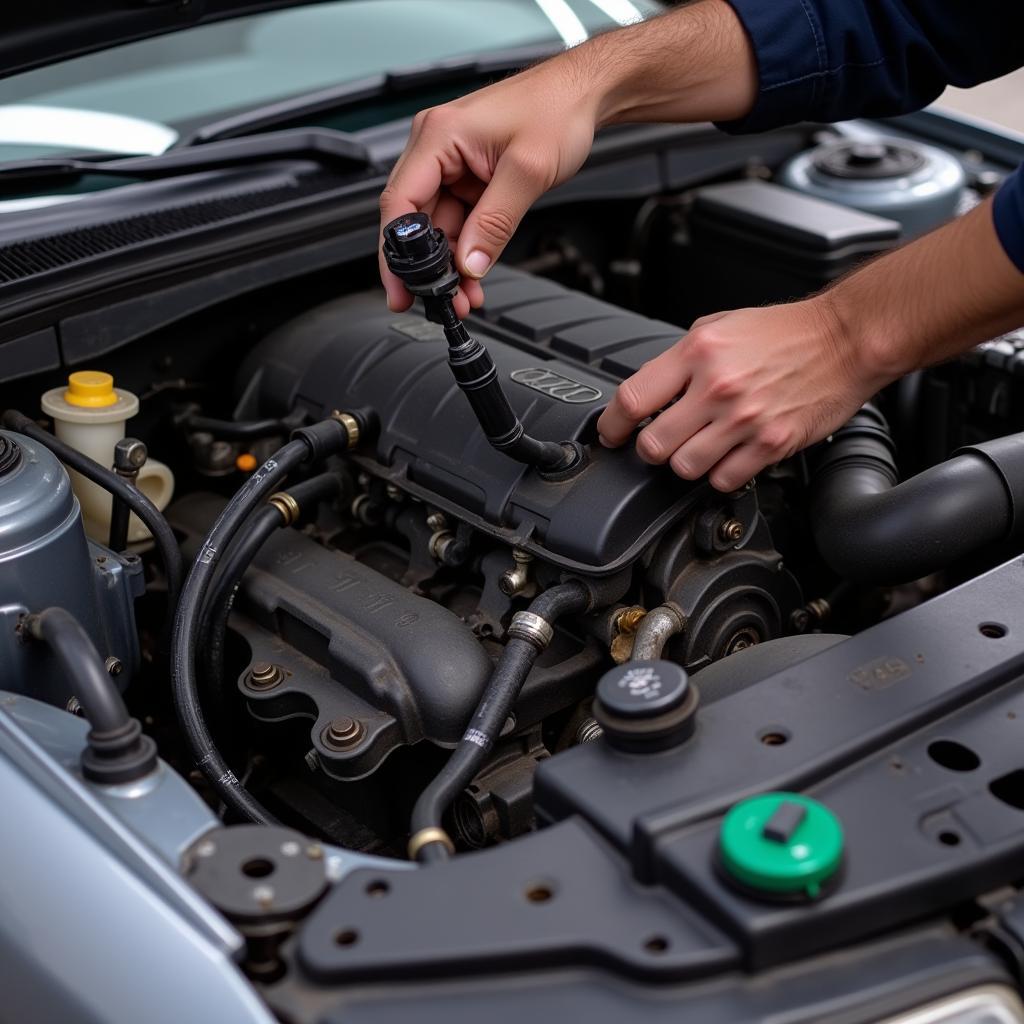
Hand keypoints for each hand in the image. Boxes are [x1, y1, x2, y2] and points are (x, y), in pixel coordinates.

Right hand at [378, 1, 757, 316]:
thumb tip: (469, 264)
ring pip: (437, 229)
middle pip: (413, 221)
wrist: (584, 94)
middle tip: (436, 302)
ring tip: (464, 296)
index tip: (402, 288)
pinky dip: (464, 251)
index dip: (396, 253)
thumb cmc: (556, 109)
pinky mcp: (468, 178)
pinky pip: (458, 223)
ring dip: (449, 266)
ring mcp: (452, 165)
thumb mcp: (527, 172)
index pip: (399, 203)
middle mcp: (436, 148)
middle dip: (425, 268)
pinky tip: (473, 276)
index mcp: (438, 136)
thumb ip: (494, 223)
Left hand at [596, 297, 889, 491]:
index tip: (611, 433)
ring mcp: (745, 419)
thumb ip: (679, 361)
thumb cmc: (784, 332)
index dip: (612, 425)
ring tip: (698, 447)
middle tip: (660, 442)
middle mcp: (718, 387)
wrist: (846, 339)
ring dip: (685, 464)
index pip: (631, 399)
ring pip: (684, 468)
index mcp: (698, 352)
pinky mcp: (771, 444)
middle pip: (653, 445)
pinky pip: (724, 479)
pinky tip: (727, 456)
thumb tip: (645, 395)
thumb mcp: (718, 327)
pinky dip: (720, 474)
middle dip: (650, 448)